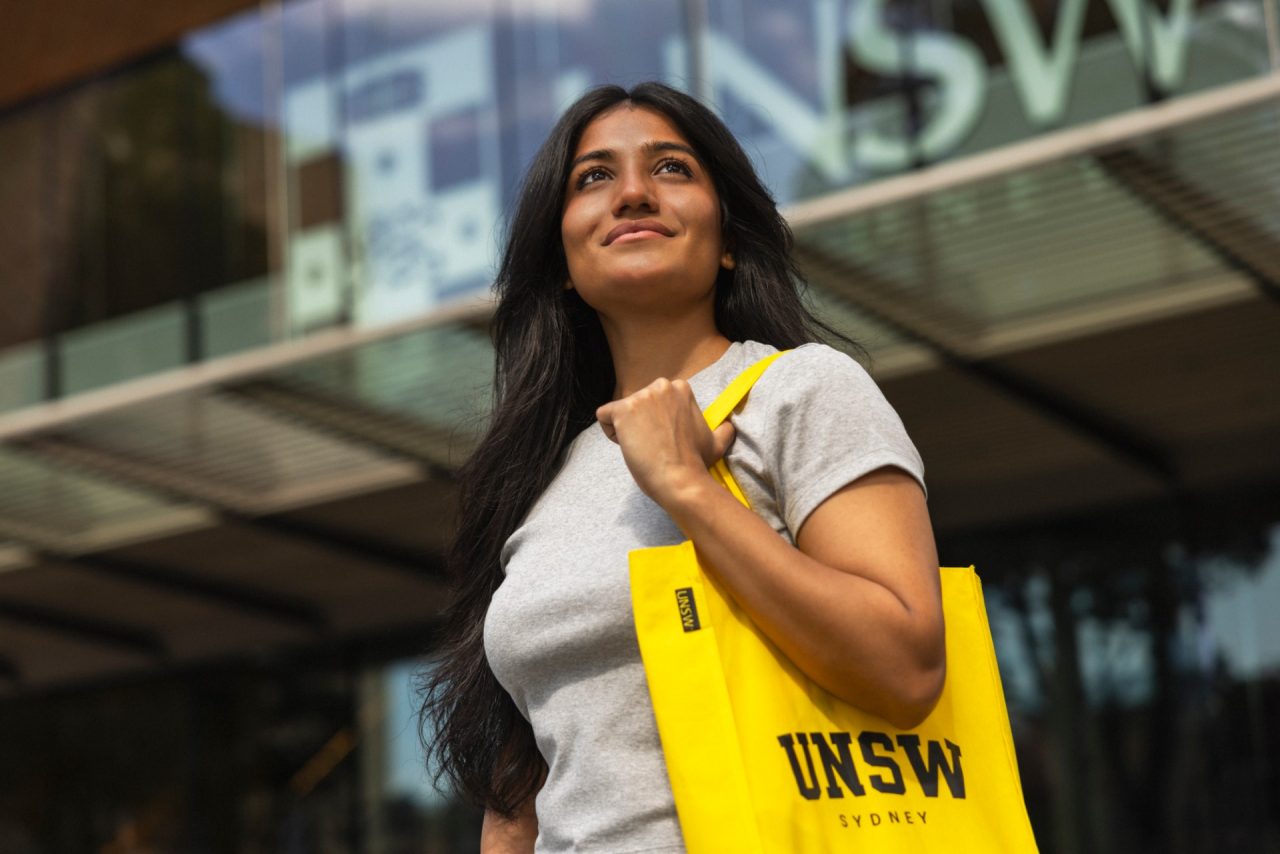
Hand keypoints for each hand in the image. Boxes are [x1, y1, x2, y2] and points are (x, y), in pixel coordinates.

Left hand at [596, 378, 734, 508]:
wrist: (680, 479)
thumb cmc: (695, 463)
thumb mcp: (716, 442)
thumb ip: (722, 430)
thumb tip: (729, 427)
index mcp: (680, 388)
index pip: (653, 401)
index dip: (656, 423)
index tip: (666, 439)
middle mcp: (661, 386)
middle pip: (636, 403)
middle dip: (641, 424)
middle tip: (655, 445)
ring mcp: (641, 396)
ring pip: (620, 411)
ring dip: (627, 431)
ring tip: (645, 447)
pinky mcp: (622, 410)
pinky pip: (603, 416)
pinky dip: (611, 433)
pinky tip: (629, 445)